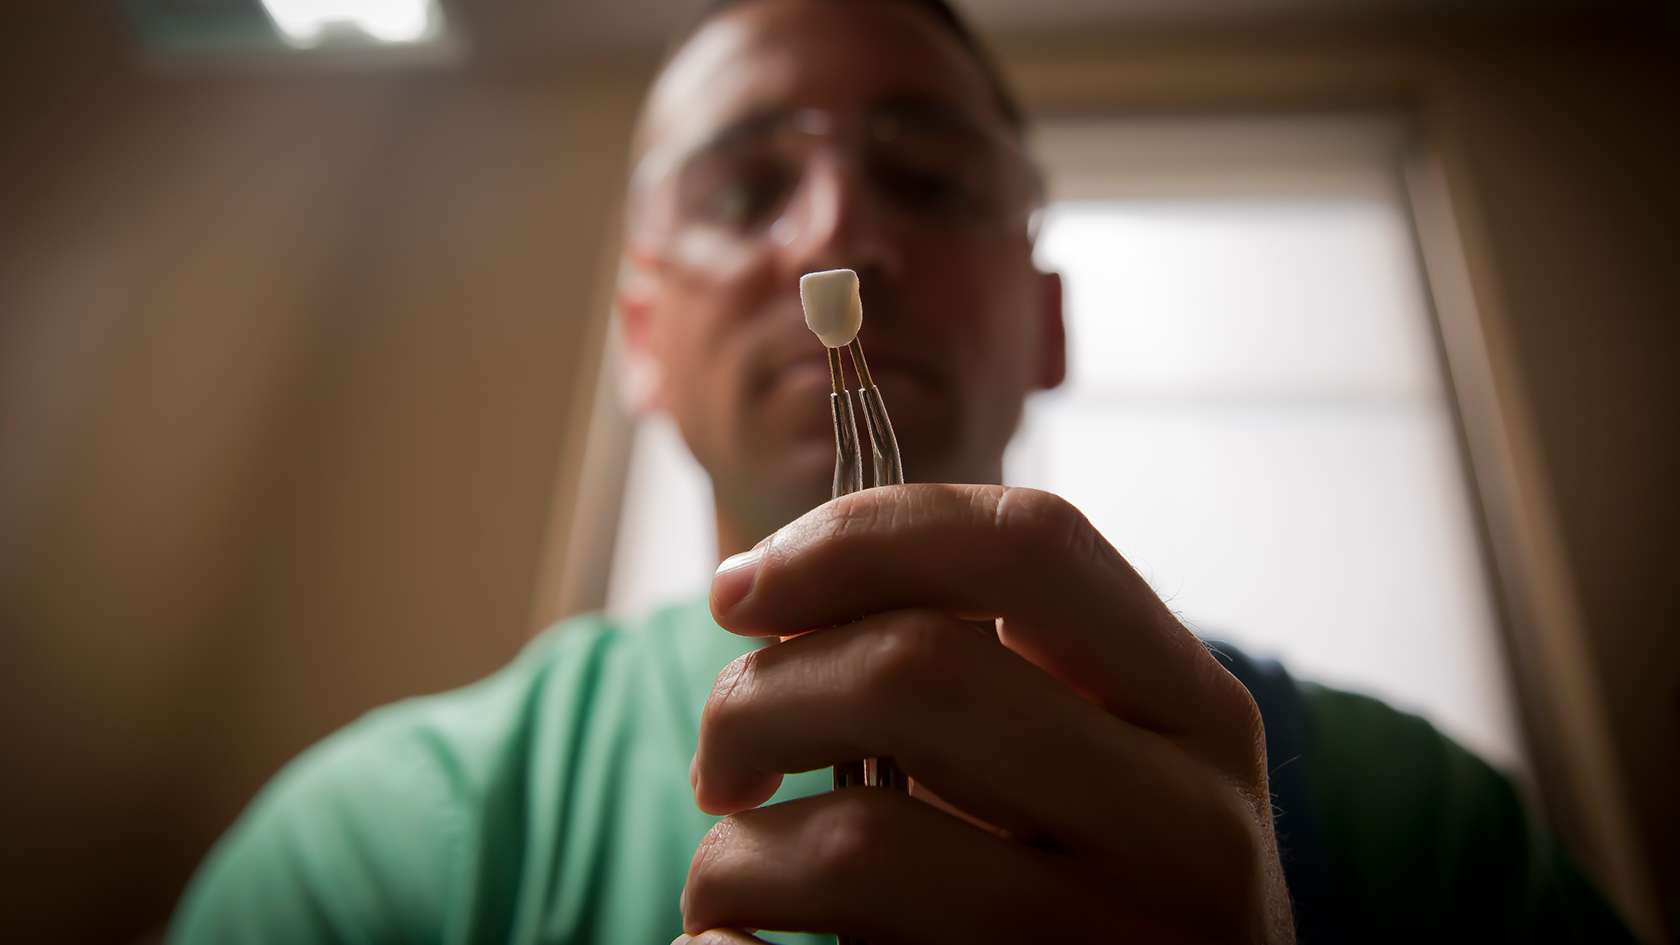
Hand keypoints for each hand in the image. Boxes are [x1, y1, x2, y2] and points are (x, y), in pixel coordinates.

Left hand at [682, 484, 1294, 944]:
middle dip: (760, 698)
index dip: (855, 538)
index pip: (1028, 546)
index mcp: (1197, 715)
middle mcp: (1186, 830)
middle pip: (915, 671)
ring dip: (738, 854)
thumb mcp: (1095, 763)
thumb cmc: (1089, 896)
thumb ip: (989, 670)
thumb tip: (767, 588)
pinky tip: (730, 944)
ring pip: (858, 844)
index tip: (739, 590)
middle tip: (724, 761)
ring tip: (735, 878)